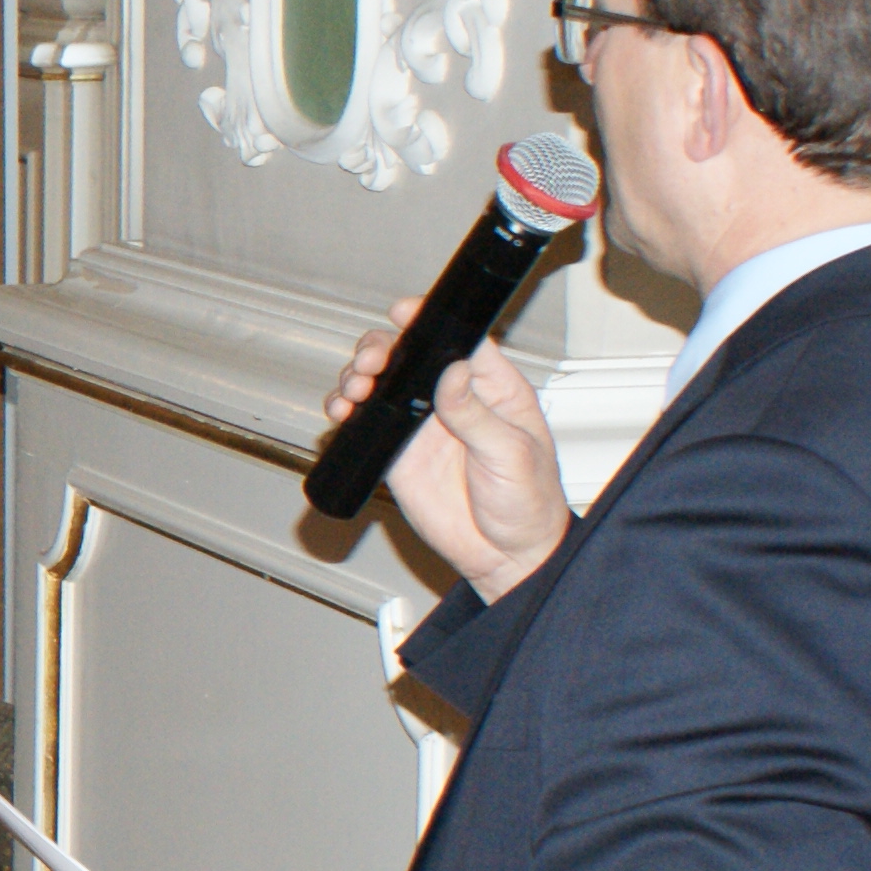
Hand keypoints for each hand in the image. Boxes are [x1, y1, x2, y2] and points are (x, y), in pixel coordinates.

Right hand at [330, 304, 572, 598]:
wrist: (505, 557)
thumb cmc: (528, 505)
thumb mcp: (511, 454)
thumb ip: (477, 414)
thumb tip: (452, 372)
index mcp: (493, 390)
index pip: (460, 341)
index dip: (429, 321)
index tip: (405, 312)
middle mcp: (454, 400)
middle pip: (410, 354)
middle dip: (382, 348)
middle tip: (372, 363)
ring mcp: (423, 425)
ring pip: (382, 382)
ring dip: (359, 375)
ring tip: (355, 388)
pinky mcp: (397, 452)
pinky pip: (365, 422)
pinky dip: (346, 412)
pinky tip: (342, 412)